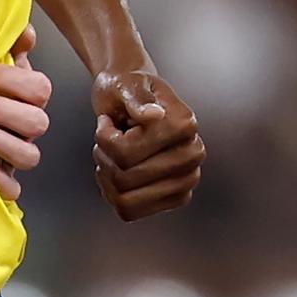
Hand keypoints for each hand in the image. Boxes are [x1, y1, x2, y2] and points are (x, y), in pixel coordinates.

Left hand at [0, 22, 51, 201]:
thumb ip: (6, 42)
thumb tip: (24, 32)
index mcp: (25, 95)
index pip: (39, 89)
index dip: (15, 82)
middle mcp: (25, 124)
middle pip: (37, 122)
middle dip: (6, 110)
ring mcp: (14, 152)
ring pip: (29, 155)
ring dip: (4, 143)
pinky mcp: (1, 177)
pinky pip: (12, 188)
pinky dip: (0, 181)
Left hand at [92, 68, 202, 220]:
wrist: (131, 95)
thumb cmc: (124, 87)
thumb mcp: (123, 85)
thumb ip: (136, 100)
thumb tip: (154, 115)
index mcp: (184, 125)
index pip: (125, 153)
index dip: (103, 136)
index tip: (108, 120)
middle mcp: (193, 154)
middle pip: (125, 179)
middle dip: (103, 157)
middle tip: (107, 136)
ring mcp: (188, 178)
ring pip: (125, 199)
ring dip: (107, 175)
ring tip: (111, 152)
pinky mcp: (177, 197)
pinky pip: (129, 210)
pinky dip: (112, 193)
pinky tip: (114, 170)